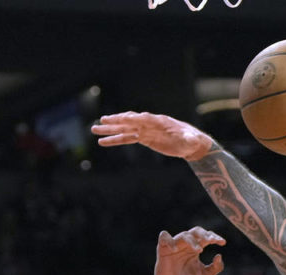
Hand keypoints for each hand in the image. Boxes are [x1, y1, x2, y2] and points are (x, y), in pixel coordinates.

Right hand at [91, 111, 213, 160]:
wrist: (190, 144)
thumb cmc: (191, 140)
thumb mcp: (191, 140)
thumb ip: (189, 138)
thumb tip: (191, 139)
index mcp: (159, 121)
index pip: (143, 118)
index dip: (133, 118)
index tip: (120, 118)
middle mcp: (149, 124)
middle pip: (130, 121)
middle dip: (116, 121)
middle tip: (100, 121)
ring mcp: (145, 131)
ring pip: (125, 129)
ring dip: (110, 130)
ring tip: (94, 130)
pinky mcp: (144, 138)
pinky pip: (127, 139)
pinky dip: (116, 140)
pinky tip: (104, 142)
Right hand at [154, 227, 225, 274]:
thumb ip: (215, 268)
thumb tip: (219, 255)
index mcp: (197, 247)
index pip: (206, 237)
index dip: (215, 237)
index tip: (223, 243)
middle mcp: (186, 244)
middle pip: (196, 231)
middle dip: (205, 234)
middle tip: (212, 240)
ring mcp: (175, 245)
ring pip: (184, 235)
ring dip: (192, 241)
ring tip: (199, 250)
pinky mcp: (163, 249)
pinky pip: (164, 238)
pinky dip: (169, 240)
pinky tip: (175, 249)